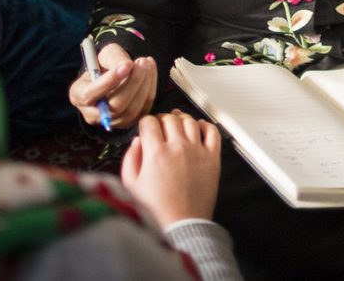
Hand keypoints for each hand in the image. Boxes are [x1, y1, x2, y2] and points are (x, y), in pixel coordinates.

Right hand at [68, 42, 157, 128]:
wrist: (113, 76)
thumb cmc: (105, 65)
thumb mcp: (105, 55)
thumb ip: (113, 58)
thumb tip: (127, 66)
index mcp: (78, 96)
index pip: (90, 94)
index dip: (110, 80)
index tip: (127, 64)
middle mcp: (92, 114)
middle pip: (115, 106)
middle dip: (133, 82)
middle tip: (142, 61)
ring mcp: (112, 122)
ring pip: (132, 110)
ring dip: (144, 85)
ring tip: (146, 63)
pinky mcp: (129, 123)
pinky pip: (144, 109)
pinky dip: (150, 88)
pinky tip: (150, 71)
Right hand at [121, 111, 222, 226]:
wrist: (181, 224)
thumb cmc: (157, 209)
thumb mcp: (131, 185)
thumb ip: (131, 159)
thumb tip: (137, 141)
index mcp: (156, 153)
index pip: (149, 122)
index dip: (145, 123)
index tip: (146, 128)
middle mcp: (177, 147)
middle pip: (169, 118)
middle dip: (162, 119)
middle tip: (160, 126)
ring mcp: (197, 151)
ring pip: (190, 121)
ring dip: (181, 118)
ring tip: (177, 122)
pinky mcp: (212, 159)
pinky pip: (212, 132)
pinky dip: (205, 125)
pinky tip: (199, 127)